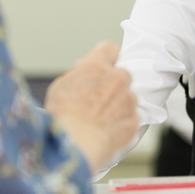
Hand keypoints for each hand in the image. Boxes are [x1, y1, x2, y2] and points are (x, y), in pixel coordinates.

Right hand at [45, 41, 138, 172]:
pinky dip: (123, 122)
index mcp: (97, 66)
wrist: (74, 144)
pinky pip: (132, 117)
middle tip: (100, 97)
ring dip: (120, 103)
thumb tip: (85, 72)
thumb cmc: (62, 117)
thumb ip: (80, 74)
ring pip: (129, 96)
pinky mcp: (133, 121)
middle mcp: (116, 79)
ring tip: (102, 117)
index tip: (104, 65)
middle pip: (122, 74)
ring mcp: (127, 100)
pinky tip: (108, 129)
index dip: (107, 57)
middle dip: (114, 83)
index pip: (110, 48)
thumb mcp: (61, 86)